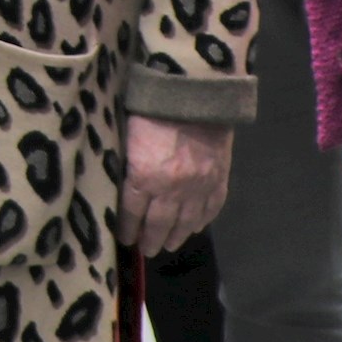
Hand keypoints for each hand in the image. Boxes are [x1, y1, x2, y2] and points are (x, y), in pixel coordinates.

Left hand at [123, 117, 235, 257]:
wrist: (196, 91)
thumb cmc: (152, 106)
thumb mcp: (128, 135)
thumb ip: (128, 163)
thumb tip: (123, 183)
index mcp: (143, 177)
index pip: (131, 212)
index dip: (127, 228)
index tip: (125, 238)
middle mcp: (171, 189)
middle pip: (159, 224)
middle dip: (151, 240)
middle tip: (147, 250)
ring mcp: (198, 186)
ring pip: (185, 222)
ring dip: (176, 236)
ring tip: (169, 245)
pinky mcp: (218, 179)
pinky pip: (210, 208)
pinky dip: (202, 221)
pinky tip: (195, 227)